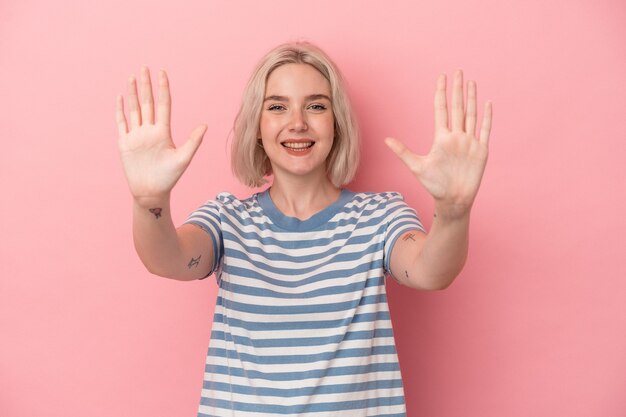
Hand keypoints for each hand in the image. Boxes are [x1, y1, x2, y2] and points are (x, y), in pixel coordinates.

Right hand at [116, 66, 205, 204]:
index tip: (163, 73)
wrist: (152, 192)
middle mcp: (149, 131)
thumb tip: (205, 125)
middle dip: (146, 85)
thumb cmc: (170, 178)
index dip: (163, 89)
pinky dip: (120, 110)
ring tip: (132, 77)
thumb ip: (193, 141)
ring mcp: (136, 136)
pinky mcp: (125, 143)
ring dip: (133, 93)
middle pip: (147, 103)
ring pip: (134, 109)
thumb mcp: (184, 159)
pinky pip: (122, 123)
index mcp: (163, 132)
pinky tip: (121, 97)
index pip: (163, 104)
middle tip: (145, 67)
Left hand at [385, 70, 491, 218]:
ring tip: (471, 82)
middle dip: (457, 89)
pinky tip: (487, 103)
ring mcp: (469, 142)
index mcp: (441, 138)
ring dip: (471, 99)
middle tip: (457, 71)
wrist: (452, 200)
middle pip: (457, 107)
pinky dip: (486, 117)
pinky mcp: (480, 151)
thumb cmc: (434, 185)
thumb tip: (386, 140)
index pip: (441, 109)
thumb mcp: (416, 166)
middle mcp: (456, 137)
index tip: (440, 77)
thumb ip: (403, 151)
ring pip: (471, 115)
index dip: (440, 93)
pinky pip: (485, 130)